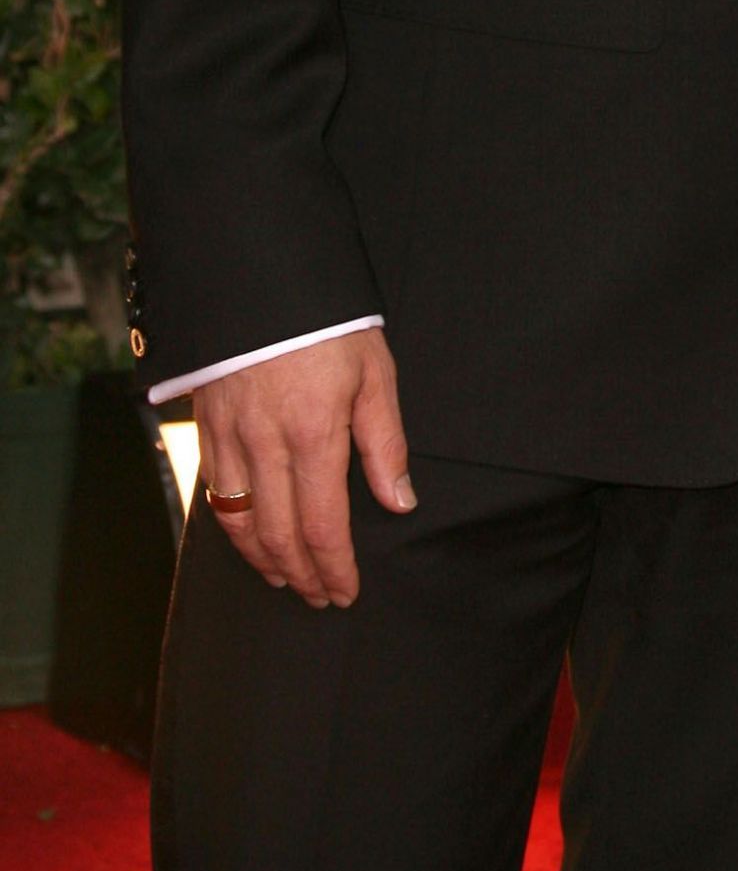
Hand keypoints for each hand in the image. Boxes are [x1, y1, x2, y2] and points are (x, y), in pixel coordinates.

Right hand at [195, 329, 414, 606]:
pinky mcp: (206, 426)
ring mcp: (230, 438)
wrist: (258, 274)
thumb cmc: (326, 322)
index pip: (323, 526)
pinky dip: (232, 527)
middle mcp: (266, 446)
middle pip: (279, 535)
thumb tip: (399, 500)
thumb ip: (385, 442)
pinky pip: (214, 493)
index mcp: (314, 435)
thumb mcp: (374, 372)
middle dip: (302, 575)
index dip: (335, 568)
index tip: (346, 592)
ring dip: (264, 560)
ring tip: (287, 578)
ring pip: (239, 523)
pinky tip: (248, 536)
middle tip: (321, 597)